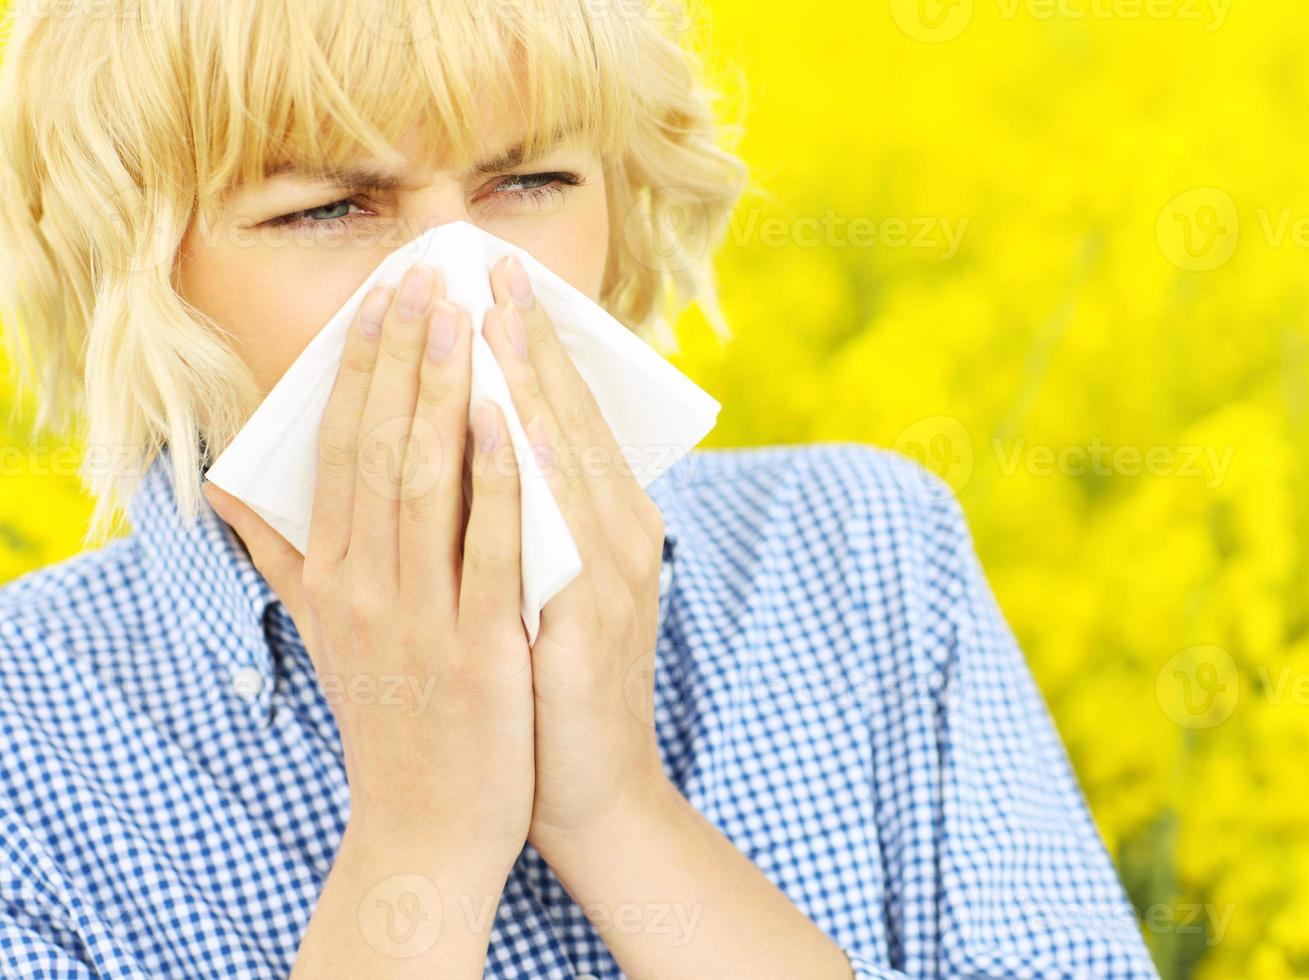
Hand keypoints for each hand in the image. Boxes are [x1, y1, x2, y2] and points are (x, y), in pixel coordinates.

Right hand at [204, 262, 534, 877]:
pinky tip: (508, 418)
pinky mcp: (480, 650)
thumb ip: (285, 560)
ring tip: (464, 317)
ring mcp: (420, 618)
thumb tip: (230, 496)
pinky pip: (489, 551)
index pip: (340, 448)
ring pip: (425, 484)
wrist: (426, 827)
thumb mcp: (326, 635)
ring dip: (444, 394)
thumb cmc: (391, 715)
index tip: (384, 296)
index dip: (361, 367)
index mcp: (332, 576)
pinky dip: (497, 481)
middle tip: (425, 276)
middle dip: (402, 357)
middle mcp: (364, 587)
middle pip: (378, 448)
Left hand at [482, 254, 671, 856]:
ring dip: (527, 382)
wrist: (589, 790)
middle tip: (488, 263)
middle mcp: (622, 535)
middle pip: (573, 419)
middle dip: (527, 338)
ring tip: (489, 315)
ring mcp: (611, 576)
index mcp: (608, 521)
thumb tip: (465, 447)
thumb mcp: (537, 587)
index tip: (489, 277)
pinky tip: (501, 421)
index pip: (568, 414)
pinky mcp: (589, 622)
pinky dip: (531, 472)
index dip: (529, 344)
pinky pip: (557, 532)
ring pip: (570, 459)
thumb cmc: (547, 682)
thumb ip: (511, 517)